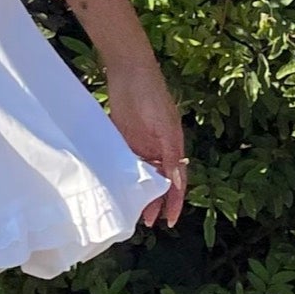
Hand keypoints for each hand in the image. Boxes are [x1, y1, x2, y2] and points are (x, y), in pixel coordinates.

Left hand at [105, 53, 186, 227]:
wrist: (128, 72)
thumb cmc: (152, 96)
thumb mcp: (165, 126)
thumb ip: (170, 154)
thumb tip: (176, 182)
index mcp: (173, 146)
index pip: (177, 181)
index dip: (174, 202)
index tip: (170, 221)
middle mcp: (158, 149)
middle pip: (159, 181)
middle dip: (155, 202)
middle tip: (147, 222)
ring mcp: (140, 144)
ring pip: (142, 175)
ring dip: (139, 192)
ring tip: (132, 210)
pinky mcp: (123, 138)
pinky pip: (126, 162)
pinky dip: (124, 176)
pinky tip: (118, 189)